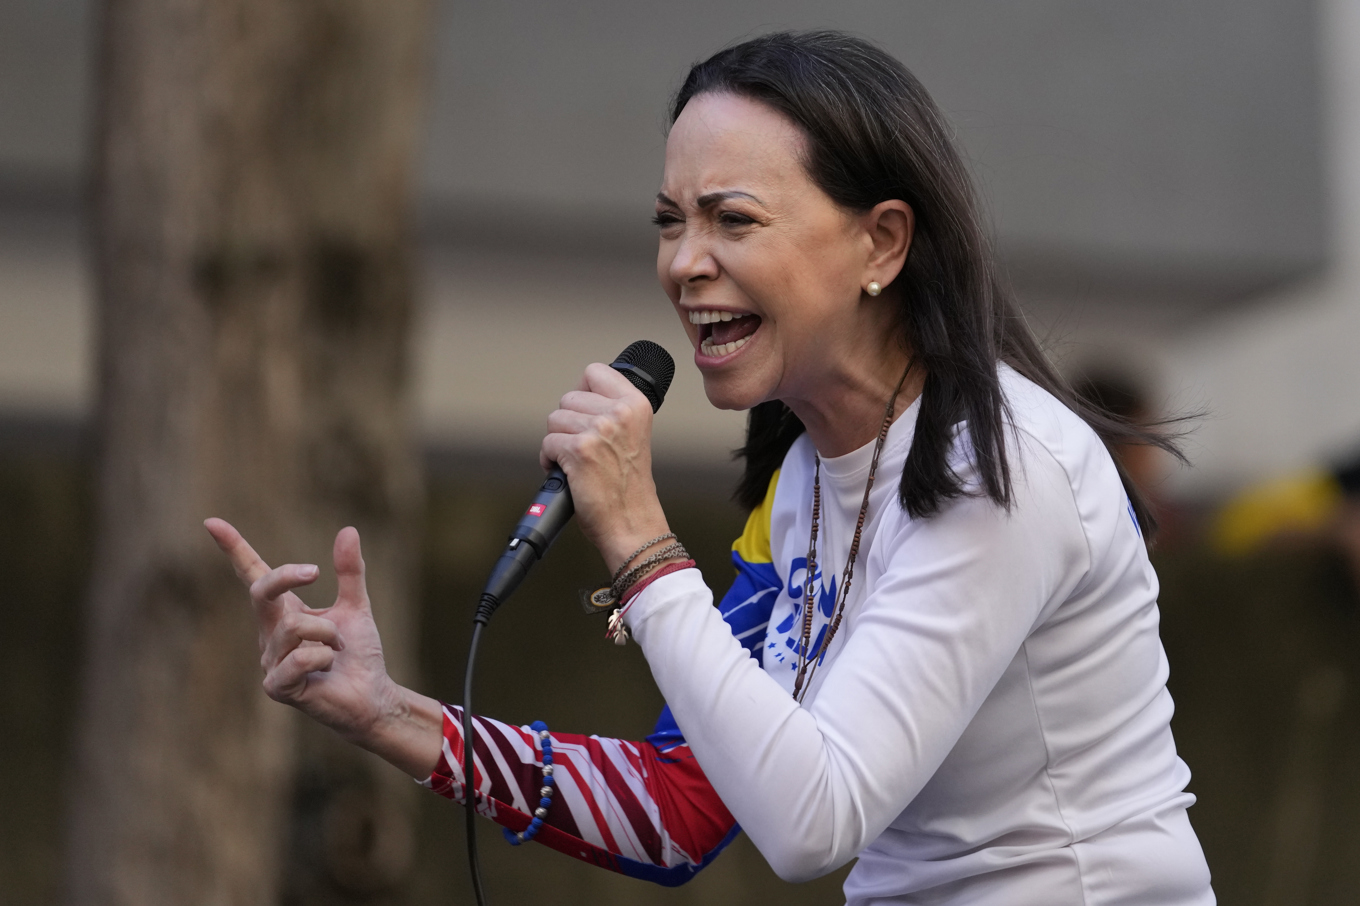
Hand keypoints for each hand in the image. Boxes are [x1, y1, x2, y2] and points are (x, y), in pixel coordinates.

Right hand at [204, 518, 440, 777]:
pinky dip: (325, 657)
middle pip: (261, 591)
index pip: (253, 575)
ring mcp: (269, 661)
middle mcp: (269, 634)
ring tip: (336, 648)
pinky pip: (300, 658)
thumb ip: (350, 572)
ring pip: (294, 625)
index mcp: (283, 611)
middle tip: (314, 571)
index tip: (212, 522)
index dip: (234, 548)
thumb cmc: (358, 655)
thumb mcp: (356, 606)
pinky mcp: (276, 687)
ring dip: (327, 632)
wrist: (372, 695)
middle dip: (287, 577)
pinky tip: (328, 668)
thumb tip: (348, 530)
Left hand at [540, 363, 672, 573]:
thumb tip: (578, 398)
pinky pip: (547, 444)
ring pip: (554, 420)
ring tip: (576, 462)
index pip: (595, 372)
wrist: (632, 523)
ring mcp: (599, 430)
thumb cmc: (628, 487)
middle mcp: (620, 413)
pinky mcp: (579, 450)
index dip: (582, 392)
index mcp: (636, 405)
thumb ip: (613, 412)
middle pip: (568, 397)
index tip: (585, 412)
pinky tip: (567, 473)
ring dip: (558, 443)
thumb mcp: (632, 436)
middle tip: (584, 448)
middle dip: (568, 424)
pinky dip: (549, 460)